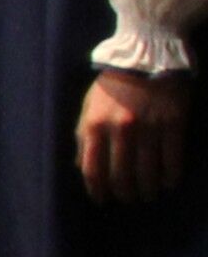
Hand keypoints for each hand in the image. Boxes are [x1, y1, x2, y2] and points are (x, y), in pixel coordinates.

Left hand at [82, 70, 188, 204]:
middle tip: (129, 199)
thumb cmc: (113, 84)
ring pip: (148, 172)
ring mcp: (149, 127)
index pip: (93, 170)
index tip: (102, 200)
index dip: (97, 190)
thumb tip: (80, 167)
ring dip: (147, 189)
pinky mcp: (174, 123)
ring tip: (147, 195)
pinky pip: (173, 159)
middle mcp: (121, 130)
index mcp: (95, 126)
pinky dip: (170, 176)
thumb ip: (82, 136)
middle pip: (121, 175)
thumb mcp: (89, 107)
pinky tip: (168, 183)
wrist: (147, 56)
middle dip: (125, 193)